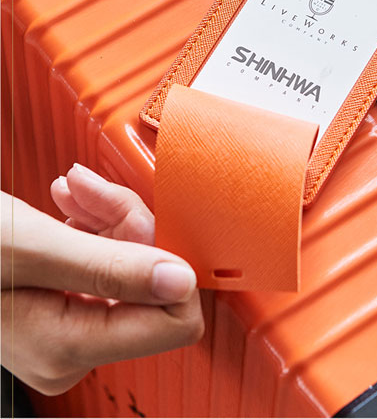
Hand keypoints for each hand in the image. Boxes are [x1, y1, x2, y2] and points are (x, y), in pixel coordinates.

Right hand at [1, 168, 203, 395]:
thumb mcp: (33, 247)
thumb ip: (111, 265)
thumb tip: (180, 281)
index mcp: (68, 348)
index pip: (173, 321)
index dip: (166, 261)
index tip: (135, 215)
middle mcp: (69, 351)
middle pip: (148, 285)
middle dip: (125, 225)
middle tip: (87, 188)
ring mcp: (61, 330)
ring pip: (125, 267)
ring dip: (104, 216)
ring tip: (72, 187)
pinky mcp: (54, 305)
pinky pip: (98, 264)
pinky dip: (88, 224)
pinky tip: (67, 200)